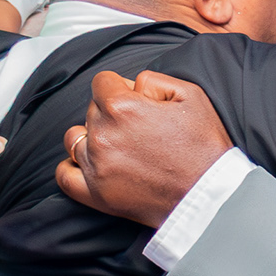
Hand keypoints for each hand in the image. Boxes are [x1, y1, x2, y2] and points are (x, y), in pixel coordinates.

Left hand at [56, 70, 234, 225]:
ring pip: (74, 138)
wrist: (211, 195)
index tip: (138, 102)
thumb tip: (131, 85)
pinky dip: (72, 167)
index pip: (102, 82)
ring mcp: (97, 167)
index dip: (121, 88)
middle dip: (111, 112)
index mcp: (122, 107)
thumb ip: (152, 79)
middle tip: (141, 129)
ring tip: (119, 146)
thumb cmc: (205, 146)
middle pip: (91, 109)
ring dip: (92, 136)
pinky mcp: (96, 195)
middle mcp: (103, 135)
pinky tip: (89, 163)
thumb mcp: (190, 94)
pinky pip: (64, 176)